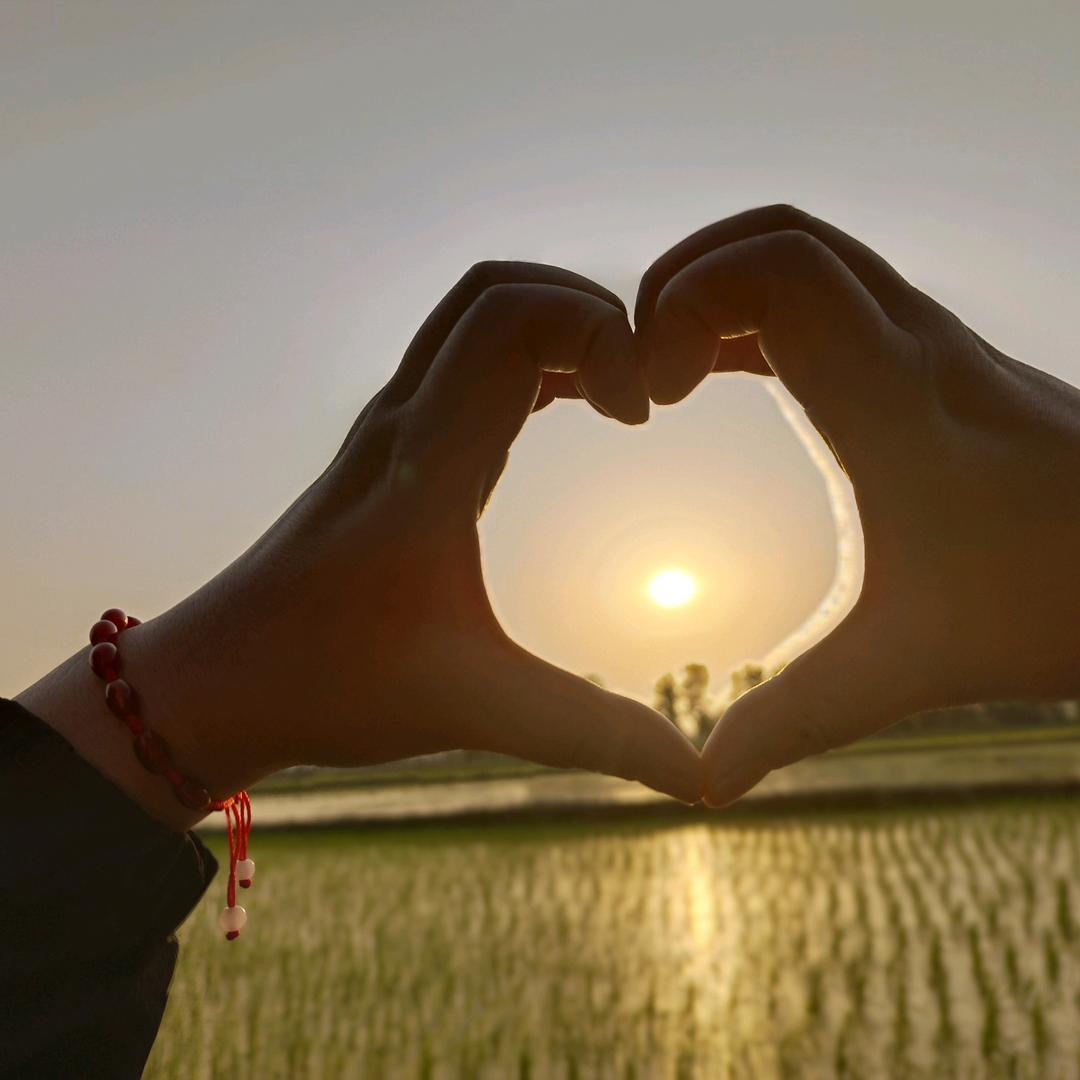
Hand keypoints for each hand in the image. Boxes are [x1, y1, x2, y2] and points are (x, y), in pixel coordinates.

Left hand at [19, 262, 701, 827]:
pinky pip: (464, 358)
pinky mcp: (388, 446)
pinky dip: (530, 355)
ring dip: (556, 326)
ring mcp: (388, 427)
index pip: (513, 320)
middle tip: (639, 389)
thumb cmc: (330, 686)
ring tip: (619, 395)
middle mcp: (401, 420)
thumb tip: (701, 782)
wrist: (216, 680)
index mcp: (425, 463)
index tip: (642, 414)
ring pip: (474, 314)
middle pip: (495, 290)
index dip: (600, 331)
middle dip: (586, 310)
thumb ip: (597, 737)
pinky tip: (573, 408)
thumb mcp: (478, 711)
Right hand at [635, 205, 1079, 805]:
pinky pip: (831, 291)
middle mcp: (916, 347)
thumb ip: (791, 719)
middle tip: (644, 367)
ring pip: (811, 250)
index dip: (681, 301)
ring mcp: (933, 342)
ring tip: (670, 366)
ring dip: (721, 284)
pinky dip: (758, 308)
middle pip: (782, 234)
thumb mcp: (903, 668)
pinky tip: (724, 371)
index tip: (650, 394)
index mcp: (895, 403)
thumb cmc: (1049, 608)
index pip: (777, 269)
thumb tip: (703, 782)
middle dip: (683, 278)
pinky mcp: (936, 357)